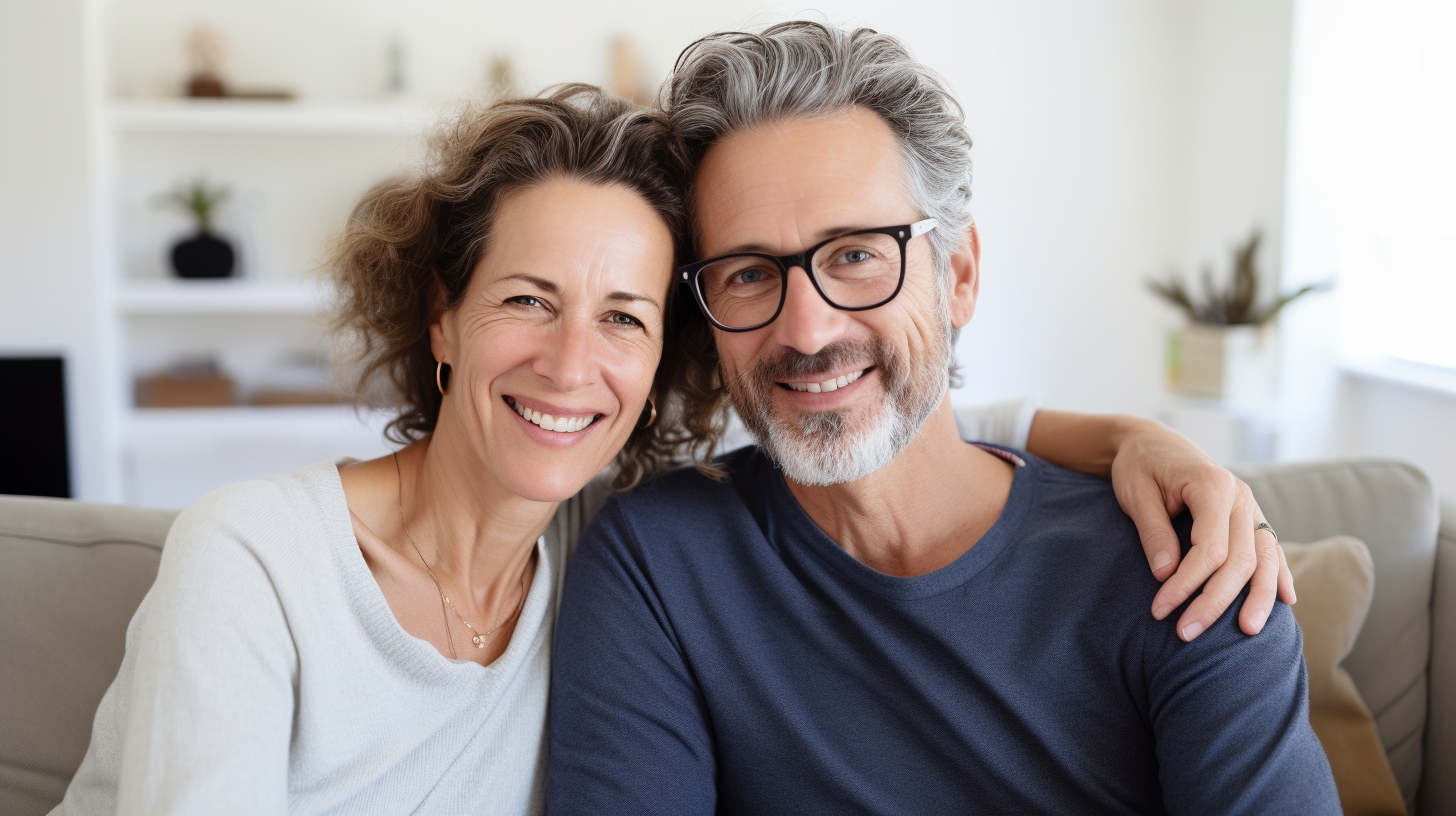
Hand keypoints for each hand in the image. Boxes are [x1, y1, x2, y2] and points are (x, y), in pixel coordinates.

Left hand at [1109, 419, 1295, 640]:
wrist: (1152, 442)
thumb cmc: (1140, 466)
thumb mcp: (1135, 494)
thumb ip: (1153, 533)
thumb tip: (1167, 575)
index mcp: (1211, 484)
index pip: (1209, 548)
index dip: (1187, 584)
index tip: (1160, 610)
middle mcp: (1240, 496)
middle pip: (1239, 560)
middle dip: (1215, 601)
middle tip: (1187, 633)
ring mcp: (1250, 506)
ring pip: (1265, 559)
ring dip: (1258, 598)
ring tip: (1248, 632)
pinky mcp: (1251, 516)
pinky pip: (1271, 548)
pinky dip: (1280, 575)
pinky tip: (1287, 601)